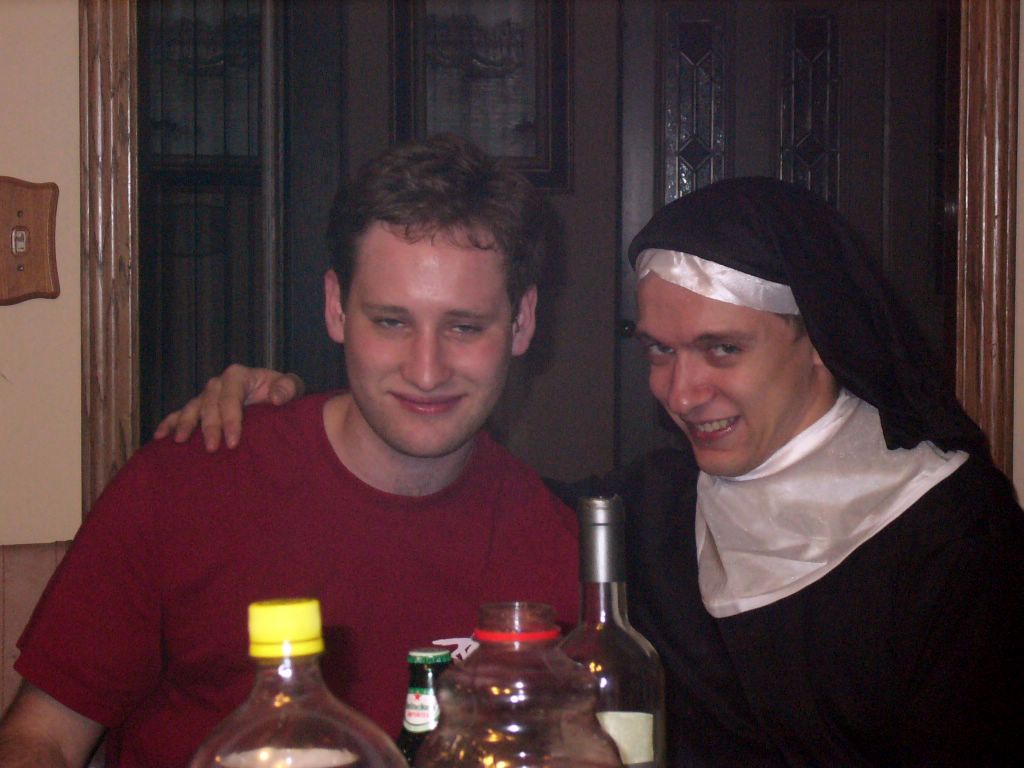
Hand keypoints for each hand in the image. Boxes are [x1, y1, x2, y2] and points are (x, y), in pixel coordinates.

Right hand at [153, 364, 304, 450]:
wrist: (276, 395)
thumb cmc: (282, 391)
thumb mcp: (291, 387)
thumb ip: (287, 389)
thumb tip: (276, 398)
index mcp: (238, 375)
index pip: (230, 397)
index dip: (230, 419)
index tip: (233, 441)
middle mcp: (218, 383)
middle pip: (209, 404)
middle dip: (209, 426)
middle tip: (212, 448)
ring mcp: (207, 395)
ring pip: (192, 407)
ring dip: (184, 424)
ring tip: (180, 441)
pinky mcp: (200, 407)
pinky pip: (179, 413)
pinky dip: (169, 423)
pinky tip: (159, 436)